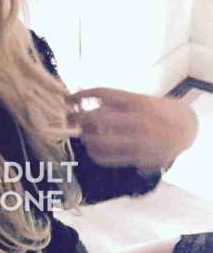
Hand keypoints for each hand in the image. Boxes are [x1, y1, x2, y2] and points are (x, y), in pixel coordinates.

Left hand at [66, 87, 198, 172]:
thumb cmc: (158, 112)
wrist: (184, 130)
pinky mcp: (136, 157)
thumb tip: (83, 103)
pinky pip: (107, 158)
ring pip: (99, 141)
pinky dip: (94, 154)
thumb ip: (116, 102)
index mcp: (137, 101)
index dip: (81, 95)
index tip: (68, 99)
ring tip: (82, 135)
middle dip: (78, 119)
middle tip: (68, 119)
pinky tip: (91, 149)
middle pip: (97, 118)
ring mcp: (136, 140)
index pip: (103, 94)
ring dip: (85, 138)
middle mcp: (136, 120)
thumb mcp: (141, 100)